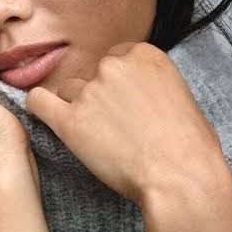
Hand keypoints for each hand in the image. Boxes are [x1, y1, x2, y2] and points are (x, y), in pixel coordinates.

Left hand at [26, 41, 228, 207]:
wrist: (180, 176)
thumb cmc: (191, 146)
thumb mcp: (183, 100)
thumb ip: (155, 88)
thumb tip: (147, 98)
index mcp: (143, 55)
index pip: (115, 60)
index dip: (117, 84)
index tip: (121, 102)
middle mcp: (113, 66)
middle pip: (91, 75)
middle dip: (98, 96)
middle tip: (112, 124)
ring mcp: (90, 91)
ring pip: (69, 91)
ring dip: (77, 108)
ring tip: (94, 135)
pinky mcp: (70, 120)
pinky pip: (39, 102)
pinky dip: (41, 108)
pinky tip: (48, 117)